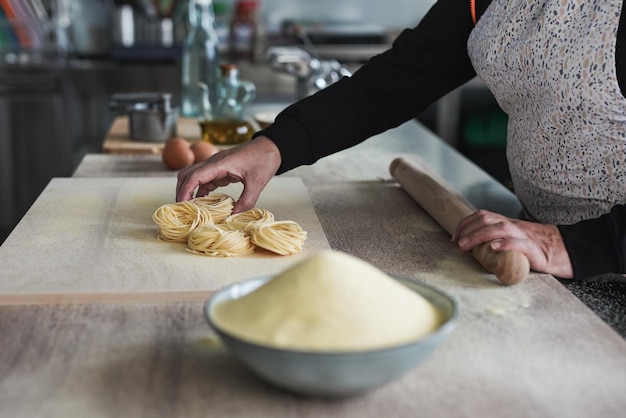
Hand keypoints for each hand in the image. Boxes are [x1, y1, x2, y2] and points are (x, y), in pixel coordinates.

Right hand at [176, 136, 281, 212]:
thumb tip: (233, 217)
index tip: (181, 205)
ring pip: (194, 177)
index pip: (194, 176)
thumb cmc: (264, 160)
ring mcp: (216, 165)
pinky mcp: (221, 169)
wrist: (272, 147)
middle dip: (182, 191)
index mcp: (219, 164)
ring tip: (191, 208)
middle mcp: (213, 163)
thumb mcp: (257, 183)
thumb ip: (246, 201)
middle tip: (182, 209)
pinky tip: (204, 202)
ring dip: (189, 191)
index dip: (185, 191)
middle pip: (187, 175)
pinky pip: (205, 179)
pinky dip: (201, 190)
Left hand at [451, 209, 573, 278]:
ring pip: (500, 228)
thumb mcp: (514, 240)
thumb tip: (473, 249)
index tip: (455, 237)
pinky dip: (505, 244)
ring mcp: (525, 236)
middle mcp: (514, 226)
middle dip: (468, 230)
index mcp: (508, 224)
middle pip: (487, 219)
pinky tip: (493, 248)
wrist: (567, 252)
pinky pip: (520, 243)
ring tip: (467, 247)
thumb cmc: (537, 249)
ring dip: (479, 236)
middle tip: (457, 244)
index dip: (466, 224)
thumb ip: (497, 241)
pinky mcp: (536, 250)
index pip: (483, 215)